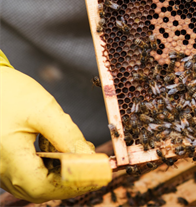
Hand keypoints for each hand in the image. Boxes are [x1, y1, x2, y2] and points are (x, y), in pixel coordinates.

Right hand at [0, 50, 103, 201]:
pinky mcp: (3, 163)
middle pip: (40, 189)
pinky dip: (48, 167)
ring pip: (35, 184)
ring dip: (61, 174)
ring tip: (76, 151)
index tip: (99, 174)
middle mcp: (0, 170)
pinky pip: (28, 175)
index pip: (44, 186)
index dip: (74, 183)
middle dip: (71, 179)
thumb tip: (89, 157)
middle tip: (93, 163)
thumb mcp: (44, 109)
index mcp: (7, 158)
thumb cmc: (9, 92)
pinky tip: (57, 148)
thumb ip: (67, 135)